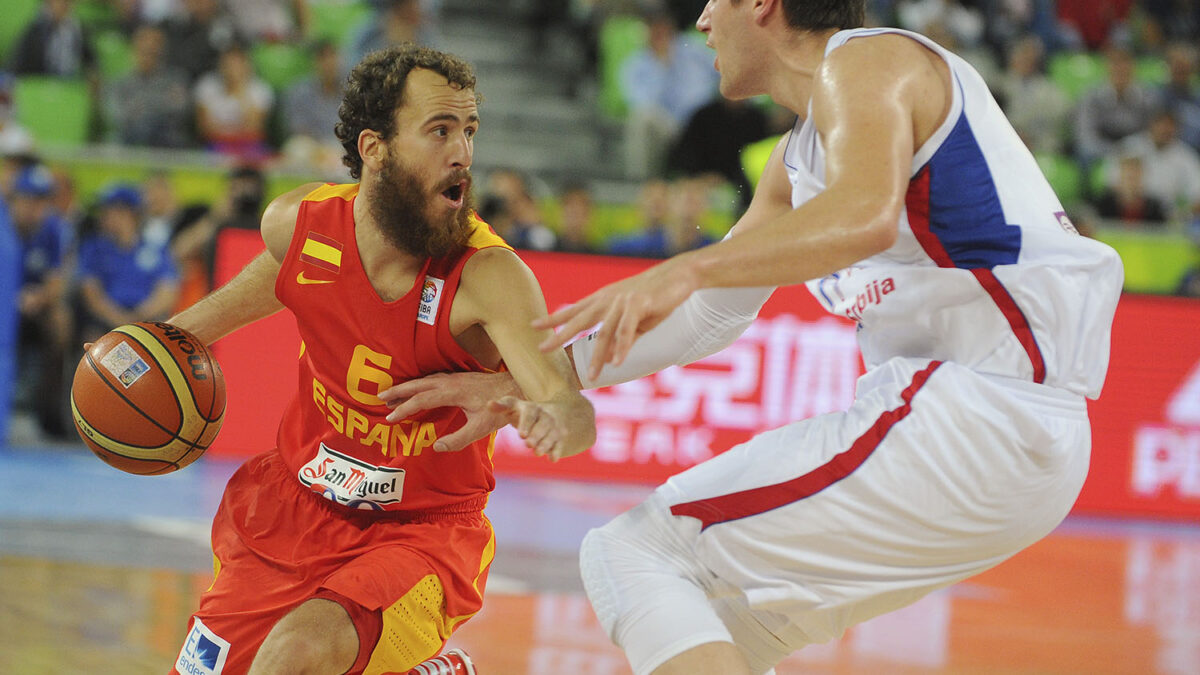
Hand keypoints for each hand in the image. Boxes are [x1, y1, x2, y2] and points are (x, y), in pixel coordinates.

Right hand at [379, 371, 519, 452]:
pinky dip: (419, 383)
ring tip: (391, 395)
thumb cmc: (499, 409)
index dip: (404, 409)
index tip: (390, 418)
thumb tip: (436, 447)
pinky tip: (416, 388)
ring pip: (424, 380)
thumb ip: (458, 439)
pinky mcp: (459, 377)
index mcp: (452, 392)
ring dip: (407, 386)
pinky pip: (432, 378)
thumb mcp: (480, 428)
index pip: (421, 399)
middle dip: (397, 391)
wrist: (515, 388)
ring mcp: (454, 377)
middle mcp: (450, 381)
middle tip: (379, 397)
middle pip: (418, 384)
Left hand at [488, 396, 585, 460]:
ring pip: (552, 435)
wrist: (554, 412)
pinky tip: (552, 459)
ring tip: (537, 452)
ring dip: (545, 444)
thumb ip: (501, 406)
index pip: (530, 413)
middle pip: (543, 424)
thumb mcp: (513, 406)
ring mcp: (554, 427)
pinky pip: (560, 444)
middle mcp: (545, 416)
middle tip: (528, 444)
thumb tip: (489, 404)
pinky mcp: (560, 438)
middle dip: (536, 435)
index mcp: (532, 408)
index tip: (521, 435)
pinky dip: (557, 451)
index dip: (526, 423)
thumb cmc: (524, 412)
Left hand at [533, 257, 697, 380]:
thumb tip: (613, 354)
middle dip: (559, 335)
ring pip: (605, 333)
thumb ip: (622, 333)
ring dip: (598, 357)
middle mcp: (608, 299)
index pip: (573, 310)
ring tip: (592, 376)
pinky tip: (616, 363)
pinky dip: (622, 348)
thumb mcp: (635, 317)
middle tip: (542, 349)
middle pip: (579, 320)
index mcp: (603, 299)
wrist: (679, 276)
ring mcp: (623, 301)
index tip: (534, 326)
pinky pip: (627, 330)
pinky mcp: (640, 304)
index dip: (554, 318)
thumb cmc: (656, 296)